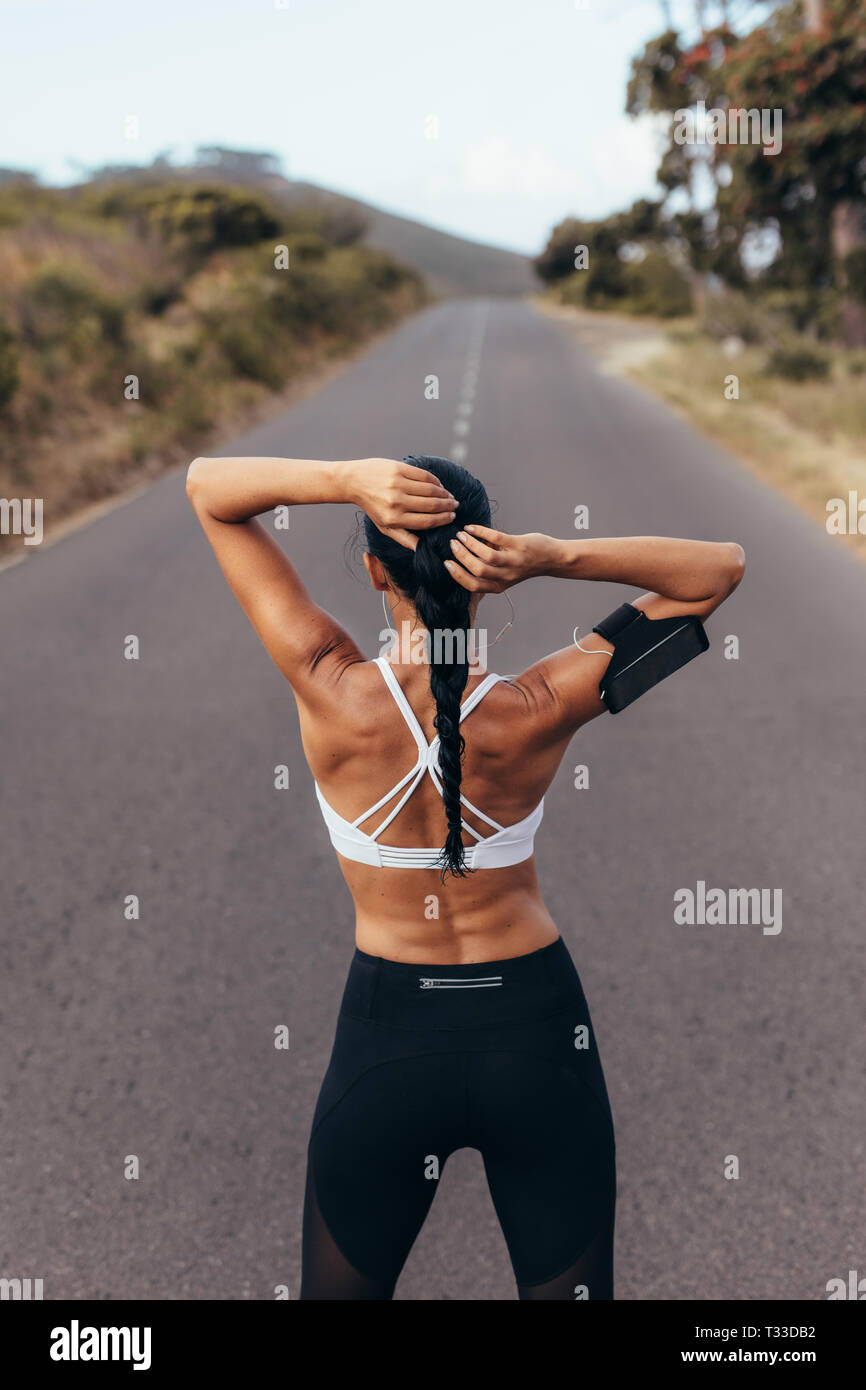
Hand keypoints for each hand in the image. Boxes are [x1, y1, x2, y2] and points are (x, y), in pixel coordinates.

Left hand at [348, 458, 456, 548]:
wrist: (353, 482)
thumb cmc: (372, 506)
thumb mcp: (385, 526)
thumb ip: (404, 538)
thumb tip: (421, 549)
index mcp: (394, 519)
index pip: (426, 521)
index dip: (442, 519)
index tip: (451, 517)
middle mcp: (396, 502)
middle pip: (431, 505)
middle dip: (447, 506)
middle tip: (455, 505)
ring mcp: (397, 484)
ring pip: (430, 489)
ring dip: (444, 493)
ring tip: (449, 496)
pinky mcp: (398, 469)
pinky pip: (423, 475)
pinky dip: (435, 480)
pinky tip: (439, 485)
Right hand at [444, 524, 559, 591]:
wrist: (552, 559)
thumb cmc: (523, 564)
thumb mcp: (505, 573)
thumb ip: (486, 567)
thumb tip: (464, 551)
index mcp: (499, 585)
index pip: (474, 585)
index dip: (458, 575)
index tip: (447, 562)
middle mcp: (507, 576)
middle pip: (478, 570)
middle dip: (461, 557)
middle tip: (453, 544)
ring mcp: (514, 561)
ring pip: (487, 556)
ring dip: (470, 544)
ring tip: (461, 534)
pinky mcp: (519, 546)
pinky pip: (496, 538)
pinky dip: (481, 532)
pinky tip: (472, 527)